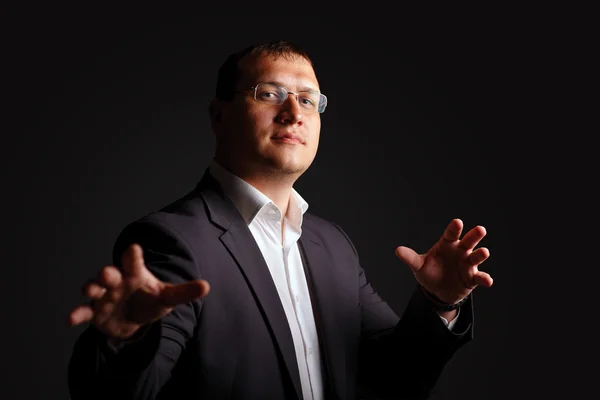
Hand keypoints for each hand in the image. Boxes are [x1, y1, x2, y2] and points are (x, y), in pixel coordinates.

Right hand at [67, 243, 210, 338]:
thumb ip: (184, 292)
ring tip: (89, 289)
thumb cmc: (150, 301)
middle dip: (107, 272)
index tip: (133, 248)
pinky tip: (70, 319)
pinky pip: (85, 311)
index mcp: (135, 274)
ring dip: (91, 287)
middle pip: (111, 273)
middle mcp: (117, 282)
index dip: (132, 256)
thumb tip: (206, 287)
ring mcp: (104, 296)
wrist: (135, 319)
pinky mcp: (95, 312)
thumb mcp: (167, 297)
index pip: (133, 262)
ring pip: (95, 288)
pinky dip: (77, 314)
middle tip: (107, 272)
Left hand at [395, 218, 492, 303]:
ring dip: (481, 254)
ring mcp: (468, 264)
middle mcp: (460, 251)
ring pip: (476, 257)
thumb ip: (410, 258)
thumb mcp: (419, 265)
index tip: (457, 222)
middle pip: (468, 241)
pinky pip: (480, 277)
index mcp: (447, 244)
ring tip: (484, 252)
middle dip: (474, 235)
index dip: (454, 228)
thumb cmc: (430, 271)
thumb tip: (397, 251)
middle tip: (480, 229)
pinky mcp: (472, 278)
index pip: (451, 234)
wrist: (437, 290)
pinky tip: (487, 281)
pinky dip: (485, 279)